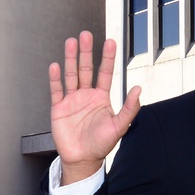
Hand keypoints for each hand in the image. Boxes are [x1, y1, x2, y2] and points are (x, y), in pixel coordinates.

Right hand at [49, 31, 141, 184]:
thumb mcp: (119, 126)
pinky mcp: (59, 108)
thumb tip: (139, 89)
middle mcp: (86, 95)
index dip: (107, 58)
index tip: (110, 41)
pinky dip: (55, 79)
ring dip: (70, 59)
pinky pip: (56, 90)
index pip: (105, 73)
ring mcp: (72, 100)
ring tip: (71, 42)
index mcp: (101, 97)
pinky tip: (56, 66)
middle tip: (85, 35)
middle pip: (86, 69)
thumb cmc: (101, 144)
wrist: (82, 159)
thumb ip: (129, 108)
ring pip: (71, 75)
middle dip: (85, 52)